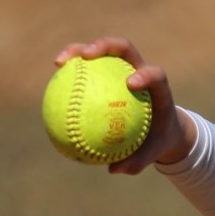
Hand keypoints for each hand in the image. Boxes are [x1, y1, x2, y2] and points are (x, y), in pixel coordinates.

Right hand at [52, 37, 197, 174]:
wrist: (161, 128)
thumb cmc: (157, 140)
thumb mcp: (153, 153)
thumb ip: (138, 161)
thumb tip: (114, 170)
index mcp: (158, 88)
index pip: (155, 74)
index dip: (145, 74)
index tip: (130, 83)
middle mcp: (140, 70)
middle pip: (124, 48)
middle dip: (105, 46)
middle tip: (87, 56)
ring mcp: (123, 66)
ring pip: (101, 52)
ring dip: (79, 50)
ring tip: (60, 62)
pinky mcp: (109, 70)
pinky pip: (88, 68)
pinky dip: (72, 71)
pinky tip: (53, 80)